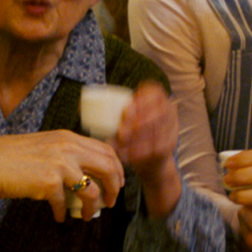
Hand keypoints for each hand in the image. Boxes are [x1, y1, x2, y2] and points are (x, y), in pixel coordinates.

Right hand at [0, 131, 124, 221]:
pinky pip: (64, 204)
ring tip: (87, 216)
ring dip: (93, 207)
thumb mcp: (44, 145)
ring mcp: (59, 165)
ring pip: (92, 191)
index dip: (116, 167)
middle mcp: (67, 148)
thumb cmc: (11, 156)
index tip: (117, 181)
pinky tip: (58, 217)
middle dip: (114, 187)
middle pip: (108, 167)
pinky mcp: (49, 183)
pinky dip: (62, 213)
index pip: (105, 149)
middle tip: (111, 201)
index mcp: (67, 137)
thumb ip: (64, 152)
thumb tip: (83, 172)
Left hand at [114, 81, 182, 217]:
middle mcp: (168, 109)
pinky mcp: (170, 146)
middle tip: (121, 133)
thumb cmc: (131, 133)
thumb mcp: (123, 118)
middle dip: (138, 123)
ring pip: (156, 132)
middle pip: (157, 113)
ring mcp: (172, 127)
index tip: (126, 110)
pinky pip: (156, 148)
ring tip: (119, 146)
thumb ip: (107, 111)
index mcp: (156, 97)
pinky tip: (127, 157)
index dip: (142, 99)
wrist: (149, 159)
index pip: (153, 91)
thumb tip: (79, 107)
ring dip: (136, 140)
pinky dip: (139, 153)